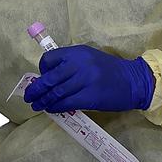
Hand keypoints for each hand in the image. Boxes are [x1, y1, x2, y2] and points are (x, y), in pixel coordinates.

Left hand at [23, 45, 154, 113]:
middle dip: (36, 88)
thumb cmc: (108, 70)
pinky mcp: (90, 97)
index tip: (41, 77)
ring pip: (56, 92)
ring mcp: (84, 81)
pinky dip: (56, 107)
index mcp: (77, 52)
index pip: (49, 59)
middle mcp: (79, 64)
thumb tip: (48, 76)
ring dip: (43, 100)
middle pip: (50, 78)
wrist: (133, 80)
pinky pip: (66, 103)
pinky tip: (51, 109)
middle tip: (29, 96)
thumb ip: (70, 64)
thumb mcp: (88, 58)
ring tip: (36, 105)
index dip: (42, 69)